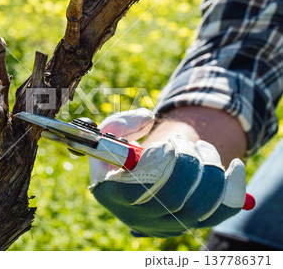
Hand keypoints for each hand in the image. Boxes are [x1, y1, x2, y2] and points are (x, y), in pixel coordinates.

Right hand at [89, 110, 246, 237]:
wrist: (140, 175)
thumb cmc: (124, 153)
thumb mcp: (111, 135)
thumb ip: (120, 124)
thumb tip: (147, 119)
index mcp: (113, 196)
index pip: (135, 194)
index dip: (156, 168)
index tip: (166, 147)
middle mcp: (140, 218)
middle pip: (173, 200)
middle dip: (186, 162)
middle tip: (182, 141)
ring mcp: (170, 225)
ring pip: (202, 205)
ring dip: (208, 166)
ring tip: (199, 147)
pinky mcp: (195, 223)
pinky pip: (223, 210)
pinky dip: (234, 186)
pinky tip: (233, 166)